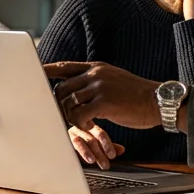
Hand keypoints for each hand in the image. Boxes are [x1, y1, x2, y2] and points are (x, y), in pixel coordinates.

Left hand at [44, 61, 161, 129]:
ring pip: (68, 102)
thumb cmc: (138, 95)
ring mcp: (99, 87)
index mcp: (96, 67)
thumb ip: (96, 81)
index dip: (48, 71)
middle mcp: (95, 74)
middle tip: (65, 117)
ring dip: (70, 117)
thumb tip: (80, 89)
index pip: (65, 66)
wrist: (158, 100)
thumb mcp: (115, 80)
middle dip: (59, 104)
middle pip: (62, 88)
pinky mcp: (104, 102)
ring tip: (83, 124)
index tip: (35, 73)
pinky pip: (79, 115)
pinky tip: (91, 127)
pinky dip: (81, 124)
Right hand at [69, 124, 125, 169]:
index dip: (107, 145)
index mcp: (90, 125)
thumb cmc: (85, 142)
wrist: (66, 141)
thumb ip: (109, 146)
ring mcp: (71, 134)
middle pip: (91, 140)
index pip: (100, 134)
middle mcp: (80, 128)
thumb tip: (121, 150)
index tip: (112, 155)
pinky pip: (69, 147)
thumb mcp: (99, 144)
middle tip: (105, 164)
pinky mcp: (63, 141)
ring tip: (92, 160)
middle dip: (99, 153)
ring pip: (79, 142)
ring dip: (86, 152)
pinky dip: (75, 153)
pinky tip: (78, 160)